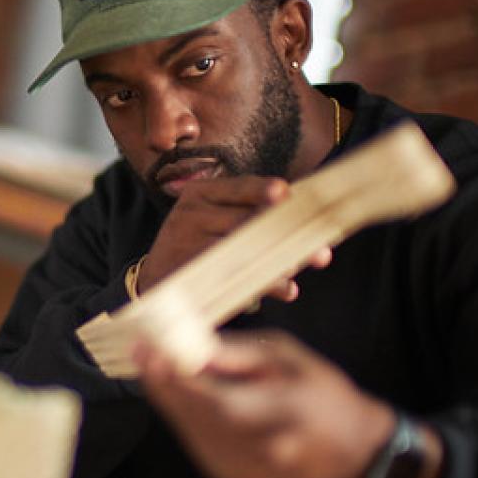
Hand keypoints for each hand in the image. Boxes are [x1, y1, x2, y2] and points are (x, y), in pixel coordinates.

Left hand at [135, 329, 394, 477]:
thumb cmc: (323, 393)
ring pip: (189, 431)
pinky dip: (183, 416)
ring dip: (168, 398)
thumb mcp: (287, 358)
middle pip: (195, 418)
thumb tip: (189, 345)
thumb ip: (237, 354)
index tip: (149, 350)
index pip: (218, 401)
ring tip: (154, 366)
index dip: (178, 378)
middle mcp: (262, 451)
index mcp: (285, 414)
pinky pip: (195, 442)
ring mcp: (244, 472)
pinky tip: (178, 394)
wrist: (352, 452)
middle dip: (163, 383)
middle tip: (141, 352)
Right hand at [137, 177, 331, 300]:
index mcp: (200, 193)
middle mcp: (190, 214)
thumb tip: (305, 222)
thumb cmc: (199, 245)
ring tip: (299, 271)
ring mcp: (186, 245)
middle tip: (321, 252)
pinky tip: (287, 290)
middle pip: (246, 221)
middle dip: (286, 236)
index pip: (237, 187)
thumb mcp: (213, 219)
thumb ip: (251, 215)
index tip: (285, 194)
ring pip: (244, 251)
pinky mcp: (190, 273)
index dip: (262, 190)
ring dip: (279, 263)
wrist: (156, 279)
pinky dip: (266, 284)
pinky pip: (236, 277)